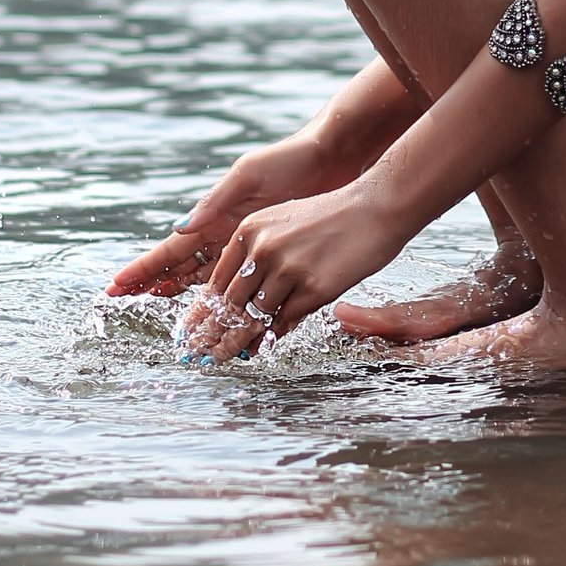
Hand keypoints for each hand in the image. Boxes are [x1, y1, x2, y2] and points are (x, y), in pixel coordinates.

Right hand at [105, 133, 335, 298]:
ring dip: (182, 294)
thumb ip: (216, 201)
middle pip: (180, 266)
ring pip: (204, 277)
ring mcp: (243, 244)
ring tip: (160, 312)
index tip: (117, 285)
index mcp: (214, 214)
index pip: (171, 249)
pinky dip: (222, 297)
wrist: (329, 160)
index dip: (144, 268)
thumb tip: (181, 227)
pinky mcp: (266, 253)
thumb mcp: (248, 175)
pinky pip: (238, 280)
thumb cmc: (288, 161)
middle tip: (125, 301)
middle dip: (152, 282)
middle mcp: (223, 232)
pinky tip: (214, 314)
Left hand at [179, 178, 407, 362]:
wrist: (374, 207)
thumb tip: (239, 300)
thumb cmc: (332, 217)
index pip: (217, 280)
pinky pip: (284, 321)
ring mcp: (287, 269)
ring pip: (253, 317)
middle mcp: (263, 248)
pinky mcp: (313, 288)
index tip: (192, 331)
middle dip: (213, 333)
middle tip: (199, 355)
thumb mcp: (284, 223)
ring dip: (237, 342)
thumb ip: (257, 256)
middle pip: (230, 303)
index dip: (203, 311)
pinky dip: (271, 337)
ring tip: (224, 357)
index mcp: (251, 230)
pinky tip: (262, 347)